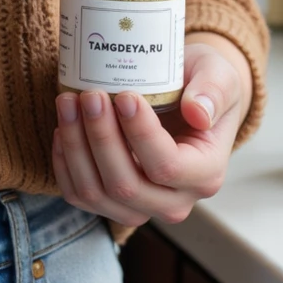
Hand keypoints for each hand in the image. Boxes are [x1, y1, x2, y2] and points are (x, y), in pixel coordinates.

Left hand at [51, 41, 246, 228]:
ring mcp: (142, 206)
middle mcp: (175, 201)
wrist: (186, 99)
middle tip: (91, 95)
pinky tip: (63, 127)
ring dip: (77, 148)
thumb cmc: (202, 84)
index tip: (125, 96)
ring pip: (98, 193)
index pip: (167, 166)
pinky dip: (65, 162)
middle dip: (102, 138)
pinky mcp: (113, 202)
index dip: (140, 134)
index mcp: (205, 173)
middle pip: (127, 185)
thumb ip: (212, 90)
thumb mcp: (218, 75)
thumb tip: (199, 113)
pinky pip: (80, 194)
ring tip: (69, 102)